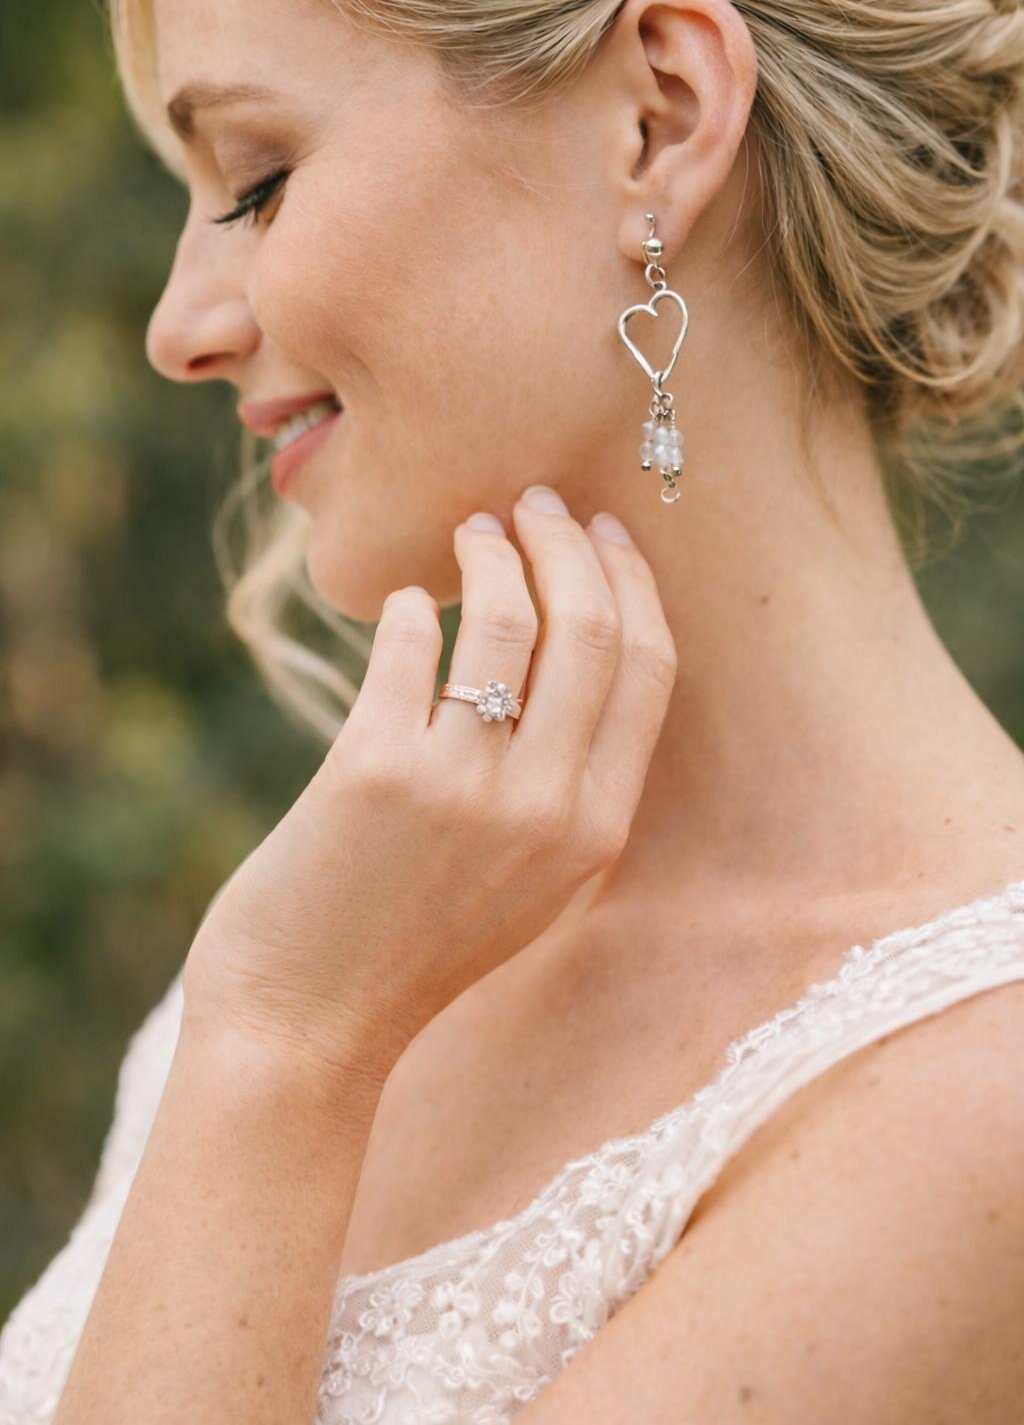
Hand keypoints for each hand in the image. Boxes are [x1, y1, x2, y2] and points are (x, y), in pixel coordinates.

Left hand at [182, 487, 676, 1088]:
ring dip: (493, 552)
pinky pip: (411, 647)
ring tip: (472, 532)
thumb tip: (575, 650)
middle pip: (592, 628)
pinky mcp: (373, 770)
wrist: (308, 1025)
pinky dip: (411, 609)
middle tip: (537, 505)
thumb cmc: (416, 946)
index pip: (648, 669)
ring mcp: (461, 788)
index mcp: (596, 831)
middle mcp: (545, 807)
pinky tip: (405, 606)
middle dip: (569, 543)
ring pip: (508, 621)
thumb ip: (568, 789)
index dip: (630, 582)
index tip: (606, 534)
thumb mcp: (531, 885)